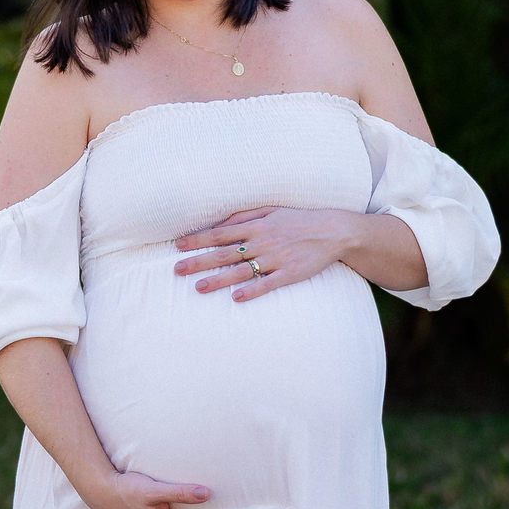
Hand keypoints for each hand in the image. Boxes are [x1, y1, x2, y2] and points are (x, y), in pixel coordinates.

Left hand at [174, 206, 350, 301]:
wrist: (332, 230)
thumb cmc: (298, 219)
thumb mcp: (270, 210)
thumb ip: (245, 217)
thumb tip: (220, 224)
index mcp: (256, 226)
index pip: (220, 233)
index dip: (198, 239)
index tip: (179, 245)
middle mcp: (262, 242)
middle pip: (224, 253)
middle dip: (199, 261)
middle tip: (177, 269)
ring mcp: (275, 259)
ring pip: (241, 271)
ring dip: (218, 280)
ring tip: (198, 287)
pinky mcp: (289, 273)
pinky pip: (267, 284)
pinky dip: (252, 291)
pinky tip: (237, 298)